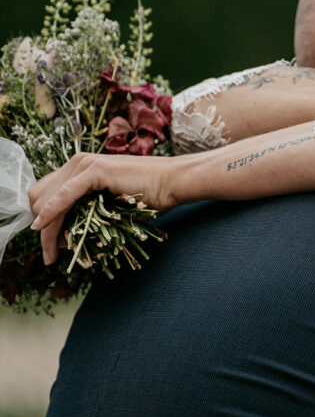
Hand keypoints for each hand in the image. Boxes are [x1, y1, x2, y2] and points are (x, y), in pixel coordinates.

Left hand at [28, 152, 178, 264]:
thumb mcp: (109, 206)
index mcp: (80, 169)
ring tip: (54, 252)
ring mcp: (85, 164)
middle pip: (39, 198)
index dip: (43, 220)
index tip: (51, 245)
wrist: (172, 183)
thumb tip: (64, 236)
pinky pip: (63, 196)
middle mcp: (78, 163)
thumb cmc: (149, 195)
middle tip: (53, 253)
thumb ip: (86, 213)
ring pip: (47, 200)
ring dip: (47, 229)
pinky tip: (42, 227)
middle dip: (43, 229)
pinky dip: (51, 213)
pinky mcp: (94, 171)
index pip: (45, 194)